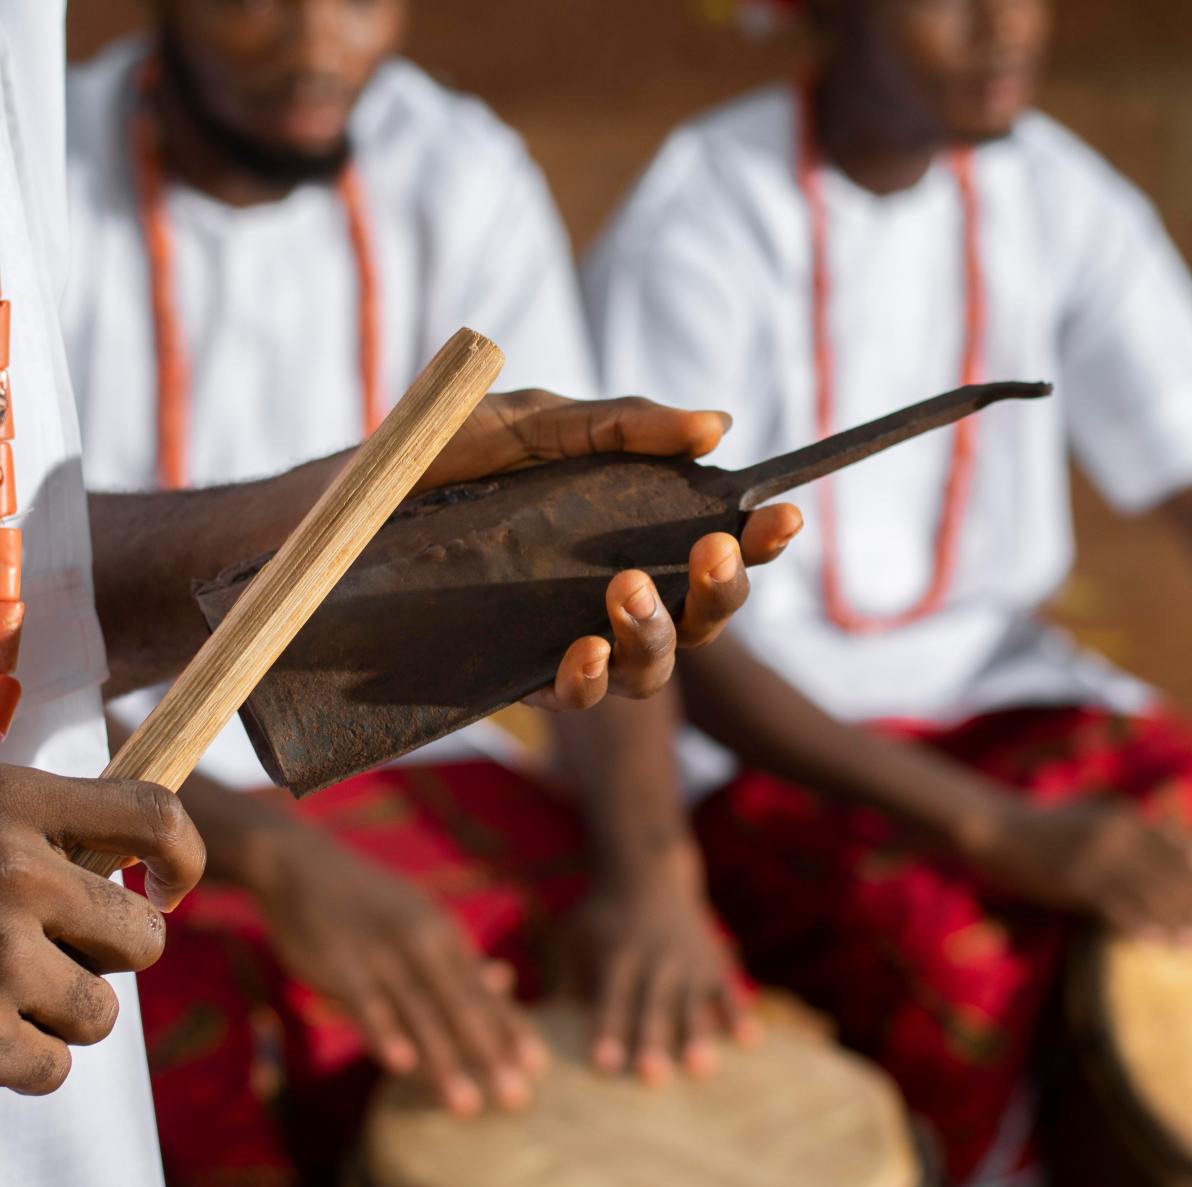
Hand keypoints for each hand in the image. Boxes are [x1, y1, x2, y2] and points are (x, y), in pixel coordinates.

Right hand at [0, 766, 204, 1093]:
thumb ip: (46, 824)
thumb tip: (137, 861)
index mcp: (20, 803)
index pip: (155, 817)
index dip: (183, 856)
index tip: (168, 885)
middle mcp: (13, 875)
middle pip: (144, 935)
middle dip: (115, 950)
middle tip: (64, 943)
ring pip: (102, 1012)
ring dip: (71, 1009)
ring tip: (13, 985)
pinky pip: (50, 1068)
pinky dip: (30, 1060)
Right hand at [245, 822, 546, 1115]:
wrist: (304, 864)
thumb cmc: (368, 904)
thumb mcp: (418, 923)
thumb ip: (457, 959)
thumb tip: (505, 980)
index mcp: (442, 935)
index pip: (482, 991)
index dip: (509, 1029)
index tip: (539, 1068)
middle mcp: (421, 943)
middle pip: (460, 1006)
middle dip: (489, 1055)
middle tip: (518, 1100)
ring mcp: (381, 952)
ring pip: (418, 1013)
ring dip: (444, 1062)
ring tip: (467, 1107)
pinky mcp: (341, 962)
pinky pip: (366, 1003)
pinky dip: (384, 1032)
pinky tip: (401, 1065)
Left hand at [429, 391, 800, 710]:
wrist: (345, 505)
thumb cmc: (445, 458)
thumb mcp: (536, 422)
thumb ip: (622, 425)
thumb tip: (717, 426)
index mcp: (626, 532)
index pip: (710, 547)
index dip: (757, 539)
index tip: (781, 515)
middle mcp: (608, 591)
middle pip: (702, 617)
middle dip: (722, 591)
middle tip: (712, 550)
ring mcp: (568, 635)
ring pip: (654, 668)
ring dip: (659, 633)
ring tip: (626, 590)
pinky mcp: (519, 673)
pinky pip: (577, 695)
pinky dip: (592, 678)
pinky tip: (585, 649)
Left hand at [568, 842, 757, 1083]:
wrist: (646, 871)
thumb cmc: (599, 915)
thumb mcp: (572, 935)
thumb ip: (561, 979)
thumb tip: (541, 1028)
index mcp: (617, 955)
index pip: (611, 998)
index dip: (608, 1030)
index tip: (604, 1065)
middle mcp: (654, 958)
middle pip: (652, 1006)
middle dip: (651, 1040)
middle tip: (650, 1077)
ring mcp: (688, 960)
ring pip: (692, 1003)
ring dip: (696, 1036)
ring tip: (700, 1070)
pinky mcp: (714, 961)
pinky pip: (728, 990)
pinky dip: (738, 1015)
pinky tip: (749, 1042)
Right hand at [967, 798, 1191, 939]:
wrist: (995, 827)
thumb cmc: (1042, 823)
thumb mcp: (1089, 813)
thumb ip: (1128, 826)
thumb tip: (1173, 840)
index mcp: (1124, 817)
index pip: (1175, 852)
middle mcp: (1118, 835)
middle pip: (1169, 875)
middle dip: (1191, 905)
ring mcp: (1098, 858)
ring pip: (1149, 894)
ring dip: (1173, 922)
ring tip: (1188, 943)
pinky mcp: (1077, 880)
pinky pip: (1119, 907)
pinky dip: (1140, 926)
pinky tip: (1154, 941)